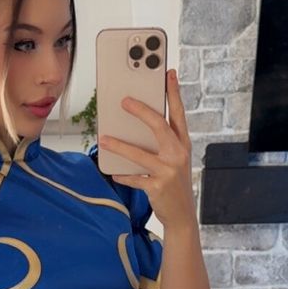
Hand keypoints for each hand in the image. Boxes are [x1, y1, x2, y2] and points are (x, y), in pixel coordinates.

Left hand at [97, 69, 194, 227]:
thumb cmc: (174, 183)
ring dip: (120, 146)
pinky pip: (134, 178)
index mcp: (183, 144)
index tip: (168, 74)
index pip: (178, 113)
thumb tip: (135, 126)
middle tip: (125, 101)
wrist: (182, 215)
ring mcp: (168, 171)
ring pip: (140, 154)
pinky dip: (123, 175)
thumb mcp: (174, 160)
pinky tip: (114, 172)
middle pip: (159, 126)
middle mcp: (178, 154)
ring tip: (104, 139)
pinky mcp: (157, 187)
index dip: (174, 93)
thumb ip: (161, 143)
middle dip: (142, 111)